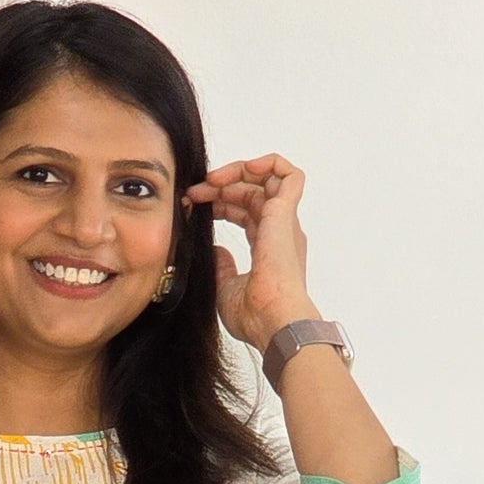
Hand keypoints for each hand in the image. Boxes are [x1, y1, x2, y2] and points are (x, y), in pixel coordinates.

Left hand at [182, 153, 318, 352]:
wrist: (272, 321)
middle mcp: (280, 232)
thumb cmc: (255, 315)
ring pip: (267, 179)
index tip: (195, 205)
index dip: (221, 203)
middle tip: (195, 192)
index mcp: (269, 247)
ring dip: (237, 173)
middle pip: (252, 193)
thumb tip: (216, 252)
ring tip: (212, 180)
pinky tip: (245, 167)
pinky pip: (289, 175)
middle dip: (220, 187)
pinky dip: (269, 163)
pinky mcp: (285, 214)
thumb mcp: (226, 288)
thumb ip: (222, 267)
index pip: (246, 212)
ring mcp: (284, 222)